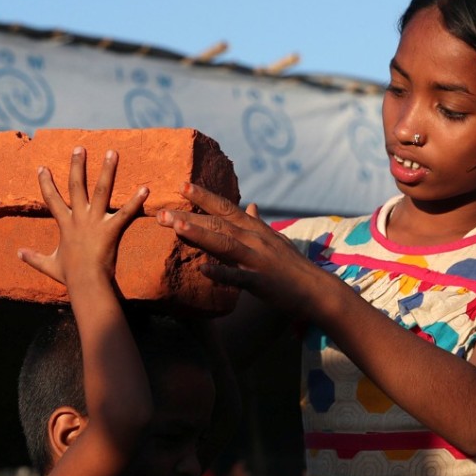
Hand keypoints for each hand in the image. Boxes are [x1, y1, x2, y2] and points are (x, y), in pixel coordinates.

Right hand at [18, 146, 145, 288]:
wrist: (85, 283)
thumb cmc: (70, 276)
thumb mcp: (49, 265)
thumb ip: (33, 258)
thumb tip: (18, 254)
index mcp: (65, 224)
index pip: (52, 199)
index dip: (46, 183)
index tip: (42, 167)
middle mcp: (79, 218)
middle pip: (77, 186)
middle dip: (78, 165)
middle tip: (80, 147)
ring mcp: (95, 222)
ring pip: (102, 190)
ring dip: (107, 170)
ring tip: (112, 152)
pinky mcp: (111, 229)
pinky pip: (126, 212)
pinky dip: (136, 201)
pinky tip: (146, 188)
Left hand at [156, 182, 323, 315]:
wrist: (315, 289)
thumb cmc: (292, 265)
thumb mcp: (276, 238)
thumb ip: (259, 223)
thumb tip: (251, 205)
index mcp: (255, 229)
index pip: (225, 207)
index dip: (203, 196)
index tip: (181, 185)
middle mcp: (254, 239)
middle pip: (218, 223)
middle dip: (189, 216)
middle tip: (161, 212)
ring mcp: (257, 259)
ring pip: (224, 243)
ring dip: (200, 234)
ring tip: (175, 227)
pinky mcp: (260, 281)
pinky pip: (237, 276)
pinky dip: (221, 272)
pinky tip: (203, 269)